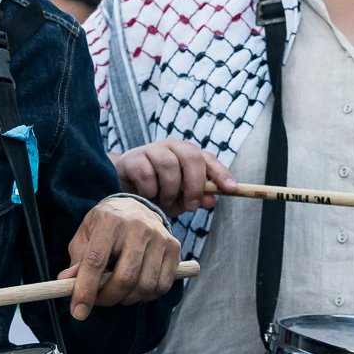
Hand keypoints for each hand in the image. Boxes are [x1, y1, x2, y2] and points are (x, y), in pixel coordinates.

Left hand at [57, 196, 180, 320]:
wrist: (137, 207)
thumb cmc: (106, 225)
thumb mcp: (85, 235)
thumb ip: (77, 259)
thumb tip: (66, 283)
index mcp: (109, 221)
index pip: (96, 261)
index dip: (85, 290)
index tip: (78, 312)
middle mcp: (138, 227)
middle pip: (124, 277)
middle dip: (108, 299)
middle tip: (98, 302)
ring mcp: (159, 237)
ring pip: (144, 285)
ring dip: (126, 300)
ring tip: (116, 294)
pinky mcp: (174, 248)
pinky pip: (161, 285)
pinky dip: (146, 296)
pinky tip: (135, 290)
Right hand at [112, 139, 233, 219]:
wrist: (122, 189)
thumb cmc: (156, 192)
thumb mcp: (180, 200)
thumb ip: (197, 199)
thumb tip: (212, 200)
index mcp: (187, 154)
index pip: (208, 159)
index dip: (221, 173)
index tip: (231, 189)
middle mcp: (171, 147)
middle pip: (191, 156)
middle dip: (195, 184)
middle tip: (191, 205)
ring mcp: (151, 150)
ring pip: (169, 164)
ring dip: (170, 189)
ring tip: (165, 200)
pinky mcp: (132, 159)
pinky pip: (147, 173)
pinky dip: (150, 190)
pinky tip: (147, 195)